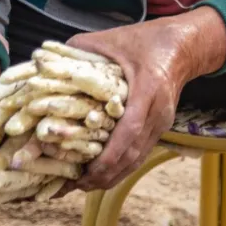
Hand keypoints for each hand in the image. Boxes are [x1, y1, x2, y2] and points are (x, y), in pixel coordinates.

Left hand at [60, 7, 225, 193]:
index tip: (87, 172)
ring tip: (82, 186)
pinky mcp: (160, 128)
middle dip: (105, 174)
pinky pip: (140, 154)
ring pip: (137, 160)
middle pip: (133, 154)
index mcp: (148, 87)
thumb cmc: (144, 40)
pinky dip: (120, 167)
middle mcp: (158, 111)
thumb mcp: (111, 39)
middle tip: (73, 186)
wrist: (182, 46)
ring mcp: (162, 123)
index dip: (108, 155)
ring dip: (111, 176)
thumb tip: (44, 62)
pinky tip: (100, 175)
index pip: (129, 130)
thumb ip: (79, 50)